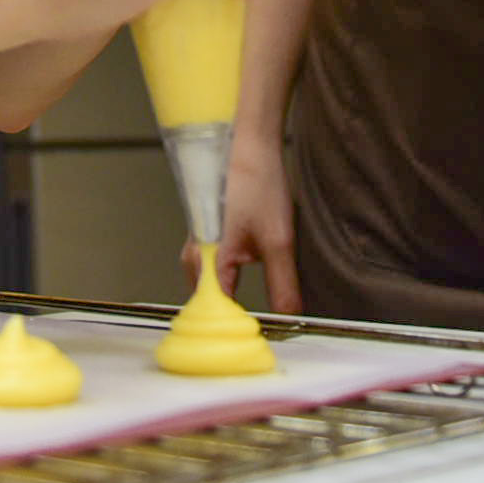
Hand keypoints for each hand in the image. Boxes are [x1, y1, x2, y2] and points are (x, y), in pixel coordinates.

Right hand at [191, 124, 301, 311]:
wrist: (249, 145)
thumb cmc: (256, 183)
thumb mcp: (278, 240)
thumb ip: (283, 284)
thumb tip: (289, 318)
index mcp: (207, 260)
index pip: (219, 314)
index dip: (241, 329)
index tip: (264, 338)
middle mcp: (194, 257)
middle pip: (212, 305)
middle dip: (236, 319)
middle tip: (266, 329)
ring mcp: (197, 248)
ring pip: (213, 291)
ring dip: (233, 302)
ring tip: (260, 311)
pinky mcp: (205, 241)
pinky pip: (213, 275)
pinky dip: (230, 286)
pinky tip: (249, 285)